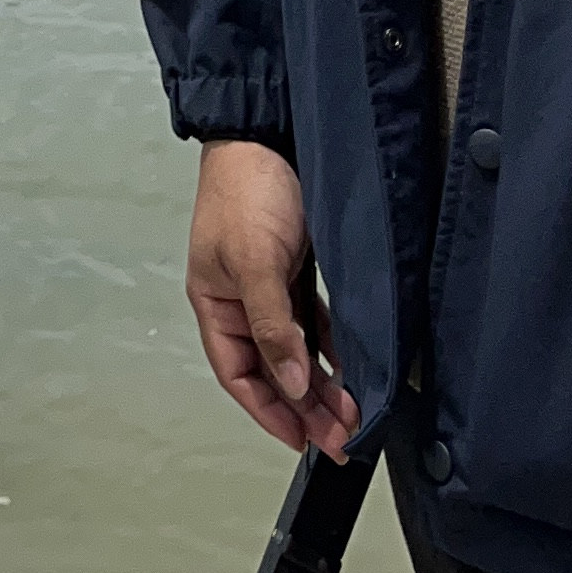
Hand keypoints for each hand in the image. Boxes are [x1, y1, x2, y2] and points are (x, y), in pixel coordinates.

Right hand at [185, 138, 361, 459]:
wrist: (268, 132)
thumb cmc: (246, 190)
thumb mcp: (256, 262)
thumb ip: (273, 327)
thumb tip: (292, 385)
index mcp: (215, 304)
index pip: (240, 375)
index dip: (270, 412)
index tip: (305, 440)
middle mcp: (241, 301)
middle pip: (273, 370)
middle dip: (306, 407)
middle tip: (342, 438)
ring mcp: (270, 286)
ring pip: (298, 351)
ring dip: (324, 383)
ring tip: (354, 413)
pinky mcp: (296, 269)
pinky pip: (315, 322)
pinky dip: (334, 347)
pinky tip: (356, 366)